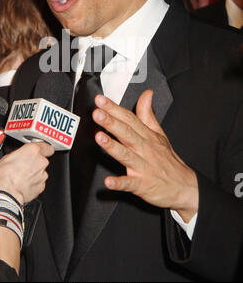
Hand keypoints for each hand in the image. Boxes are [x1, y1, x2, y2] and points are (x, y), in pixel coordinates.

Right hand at [0, 141, 53, 205]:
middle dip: (34, 163)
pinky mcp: (41, 186)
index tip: (43, 151)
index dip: (44, 149)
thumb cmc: (3, 176)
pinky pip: (38, 183)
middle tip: (23, 167)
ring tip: (21, 178)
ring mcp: (42, 174)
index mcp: (33, 150)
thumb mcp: (5, 158)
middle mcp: (41, 161)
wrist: (5, 194)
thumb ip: (18, 154)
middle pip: (42, 160)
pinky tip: (23, 185)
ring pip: (40, 172)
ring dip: (33, 174)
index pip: (46, 147)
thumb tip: (18, 157)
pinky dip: (33, 184)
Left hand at [93, 91, 198, 221]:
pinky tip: (109, 181)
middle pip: (126, 133)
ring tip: (100, 138)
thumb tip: (146, 94)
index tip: (101, 100)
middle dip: (111, 122)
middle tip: (98, 113)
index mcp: (147, 136)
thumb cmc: (168, 161)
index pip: (129, 118)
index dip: (114, 108)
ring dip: (113, 146)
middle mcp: (144, 149)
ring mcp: (143, 167)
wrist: (185, 187)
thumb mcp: (160, 134)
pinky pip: (129, 184)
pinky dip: (120, 183)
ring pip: (126, 155)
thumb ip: (148, 114)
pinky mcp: (142, 185)